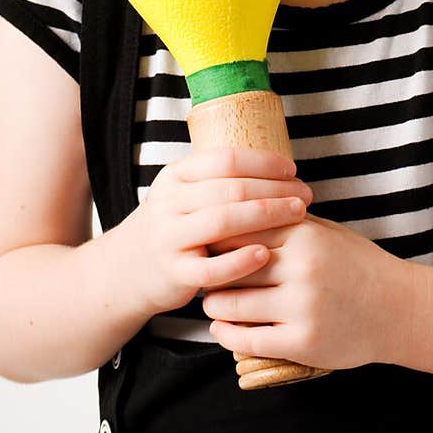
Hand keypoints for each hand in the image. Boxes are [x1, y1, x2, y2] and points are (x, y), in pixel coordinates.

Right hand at [125, 146, 312, 315]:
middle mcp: (169, 202)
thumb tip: (279, 170)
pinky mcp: (173, 272)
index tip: (293, 170)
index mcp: (176, 175)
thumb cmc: (174, 226)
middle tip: (305, 195)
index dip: (263, 162)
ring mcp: (169, 237)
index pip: (225, 160)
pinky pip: (211, 268)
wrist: (126, 268)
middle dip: (274, 190)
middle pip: (230, 189)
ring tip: (297, 216)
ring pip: (222, 221)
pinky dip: (240, 261)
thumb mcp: (185, 194)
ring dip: (266, 216)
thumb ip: (219, 181)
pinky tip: (265, 255)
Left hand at [202, 212, 408, 370]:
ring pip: (233, 304)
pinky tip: (221, 329)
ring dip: (214, 304)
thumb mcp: (325, 232)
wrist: (399, 309)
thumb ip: (284, 222)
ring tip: (210, 301)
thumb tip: (235, 210)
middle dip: (211, 270)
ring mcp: (303, 306)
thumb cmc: (358, 265)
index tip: (204, 241)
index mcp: (305, 234)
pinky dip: (227, 335)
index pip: (242, 228)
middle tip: (199, 272)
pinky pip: (248, 339)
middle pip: (232, 265)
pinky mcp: (303, 342)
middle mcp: (303, 268)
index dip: (217, 236)